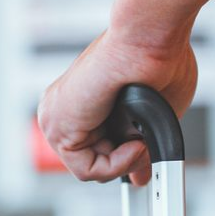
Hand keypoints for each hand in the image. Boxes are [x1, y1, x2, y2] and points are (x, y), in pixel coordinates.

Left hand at [37, 29, 197, 186]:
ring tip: (141, 137)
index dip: (120, 158)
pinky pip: (87, 170)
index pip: (91, 148)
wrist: (149, 38)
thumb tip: (141, 177)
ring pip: (88, 169)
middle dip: (123, 159)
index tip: (143, 153)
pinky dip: (116, 164)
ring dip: (124, 161)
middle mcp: (62, 110)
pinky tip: (133, 143)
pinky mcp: (59, 127)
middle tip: (144, 143)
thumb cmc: (158, 59)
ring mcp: (56, 118)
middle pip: (89, 160)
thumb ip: (138, 149)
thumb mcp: (150, 116)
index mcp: (79, 102)